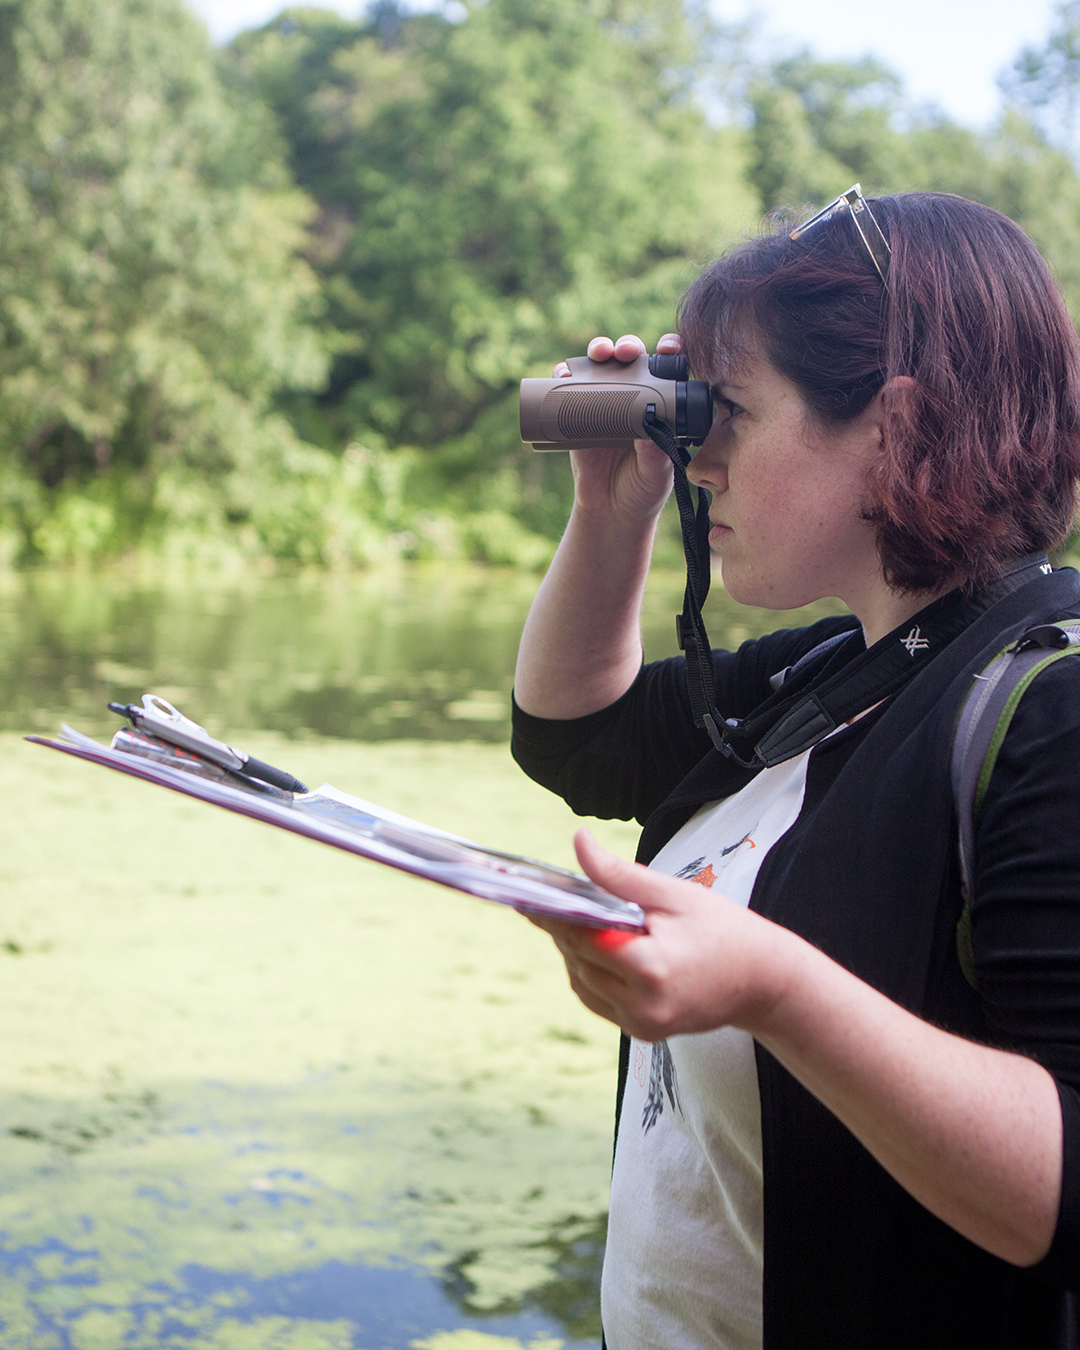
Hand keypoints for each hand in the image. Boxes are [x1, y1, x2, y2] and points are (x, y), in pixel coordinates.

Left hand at [529, 828, 792, 1040]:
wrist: (764, 982)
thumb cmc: (724, 930)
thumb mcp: (673, 894)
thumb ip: (619, 874)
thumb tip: (579, 843)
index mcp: (652, 968)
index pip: (584, 939)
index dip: (553, 916)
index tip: (528, 894)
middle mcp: (643, 1005)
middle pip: (580, 962)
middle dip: (560, 930)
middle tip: (540, 900)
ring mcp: (642, 1025)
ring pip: (583, 984)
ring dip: (571, 952)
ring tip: (563, 920)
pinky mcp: (643, 1033)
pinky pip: (599, 1000)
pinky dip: (587, 973)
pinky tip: (589, 948)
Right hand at [552, 334, 680, 521]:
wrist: (611, 513)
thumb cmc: (644, 489)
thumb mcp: (657, 472)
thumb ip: (656, 452)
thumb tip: (652, 422)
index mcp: (660, 404)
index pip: (668, 369)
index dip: (670, 350)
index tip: (669, 348)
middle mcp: (633, 396)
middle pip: (630, 359)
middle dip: (629, 346)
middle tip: (627, 352)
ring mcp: (603, 403)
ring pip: (600, 366)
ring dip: (598, 350)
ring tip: (599, 353)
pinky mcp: (575, 415)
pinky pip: (567, 388)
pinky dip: (563, 375)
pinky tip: (564, 373)